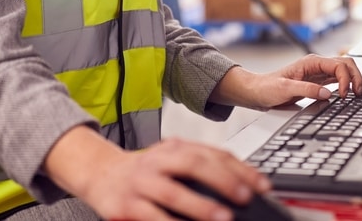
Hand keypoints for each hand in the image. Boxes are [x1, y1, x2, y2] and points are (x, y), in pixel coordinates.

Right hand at [73, 135, 269, 220]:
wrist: (100, 174)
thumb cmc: (144, 171)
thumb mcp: (170, 161)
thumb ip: (199, 169)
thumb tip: (240, 186)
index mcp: (175, 148)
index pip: (213, 153)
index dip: (240, 168)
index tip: (262, 185)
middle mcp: (158, 160)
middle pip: (193, 164)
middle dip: (223, 180)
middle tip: (245, 196)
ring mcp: (141, 182)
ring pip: (173, 191)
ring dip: (201, 206)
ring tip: (224, 218)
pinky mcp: (126, 205)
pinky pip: (152, 216)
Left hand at [211, 55, 361, 109]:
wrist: (257, 92)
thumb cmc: (267, 87)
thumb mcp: (285, 89)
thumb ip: (306, 90)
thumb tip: (327, 93)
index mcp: (311, 62)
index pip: (338, 64)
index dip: (346, 79)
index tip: (344, 95)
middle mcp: (317, 66)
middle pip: (346, 64)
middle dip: (356, 77)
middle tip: (360, 93)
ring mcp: (318, 74)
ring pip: (344, 72)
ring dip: (355, 81)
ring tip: (360, 94)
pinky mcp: (318, 83)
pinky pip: (338, 81)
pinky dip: (348, 86)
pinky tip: (350, 95)